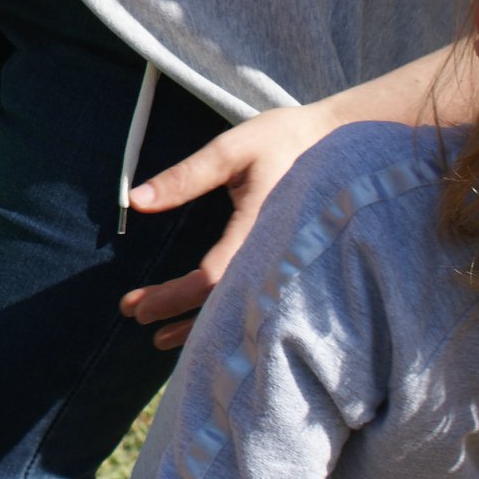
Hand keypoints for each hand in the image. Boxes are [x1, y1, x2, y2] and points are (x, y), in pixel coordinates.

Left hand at [118, 101, 328, 347]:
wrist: (344, 140)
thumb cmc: (284, 139)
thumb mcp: (232, 149)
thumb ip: (186, 176)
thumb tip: (137, 201)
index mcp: (260, 229)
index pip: (211, 278)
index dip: (173, 296)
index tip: (138, 306)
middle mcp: (274, 255)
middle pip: (222, 301)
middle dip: (176, 315)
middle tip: (133, 314)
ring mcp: (282, 261)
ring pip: (239, 306)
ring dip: (198, 323)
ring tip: (159, 339)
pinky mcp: (283, 259)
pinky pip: (251, 295)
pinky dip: (222, 312)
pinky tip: (198, 323)